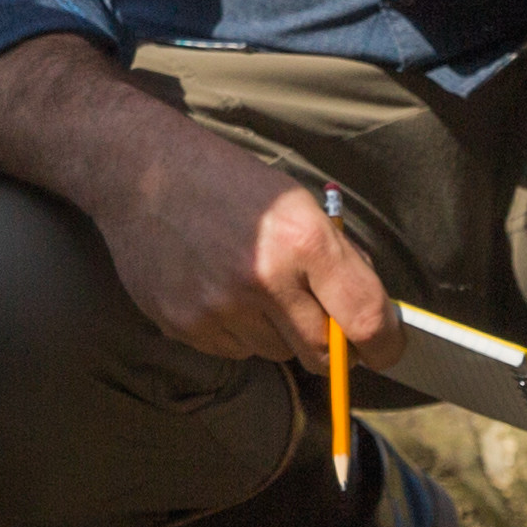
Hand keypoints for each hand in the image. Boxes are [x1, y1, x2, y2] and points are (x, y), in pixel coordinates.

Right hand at [86, 121, 388, 369]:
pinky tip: (218, 291)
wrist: (142, 172)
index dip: (384, 345)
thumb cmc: (229, 182)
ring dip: (278, 332)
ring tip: (251, 286)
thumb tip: (370, 318)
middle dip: (331, 346)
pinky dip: (237, 332)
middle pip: (322, 354)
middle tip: (319, 320)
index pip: (365, 320)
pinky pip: (234, 351)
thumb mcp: (298, 203)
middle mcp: (263, 279)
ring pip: (276, 353)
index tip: (385, 350)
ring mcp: (218, 307)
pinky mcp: (183, 324)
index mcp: (304, 241)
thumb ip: (337, 261)